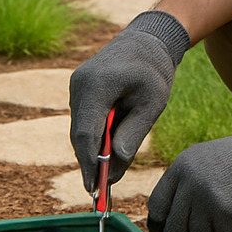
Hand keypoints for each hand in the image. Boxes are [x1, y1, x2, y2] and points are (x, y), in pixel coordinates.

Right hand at [69, 11, 189, 191]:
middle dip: (91, 163)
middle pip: (80, 134)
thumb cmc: (154, 70)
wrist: (147, 39)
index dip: (88, 164)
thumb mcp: (152, 104)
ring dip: (94, 151)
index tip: (94, 189)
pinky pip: (84, 119)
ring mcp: (77, 86)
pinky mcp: (80, 89)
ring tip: (110, 175)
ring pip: (81, 128)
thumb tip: (115, 168)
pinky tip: (109, 151)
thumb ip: (132, 134)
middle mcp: (79, 85)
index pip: (86, 133)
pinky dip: (95, 137)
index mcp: (97, 85)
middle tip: (102, 192)